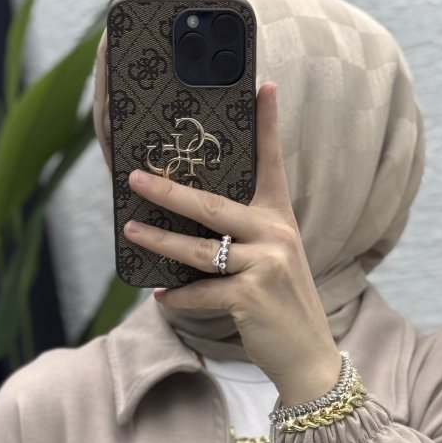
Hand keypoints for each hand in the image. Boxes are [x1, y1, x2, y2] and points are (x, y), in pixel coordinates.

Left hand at [121, 81, 342, 407]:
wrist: (309, 357)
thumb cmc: (283, 308)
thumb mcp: (274, 263)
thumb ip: (245, 239)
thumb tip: (193, 226)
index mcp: (280, 221)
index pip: (273, 164)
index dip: (267, 125)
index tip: (264, 86)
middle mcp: (275, 236)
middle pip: (212, 205)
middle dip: (169, 189)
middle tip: (135, 176)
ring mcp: (264, 266)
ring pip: (199, 249)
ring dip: (159, 241)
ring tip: (132, 231)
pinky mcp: (251, 297)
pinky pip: (201, 292)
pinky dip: (178, 298)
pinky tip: (162, 296)